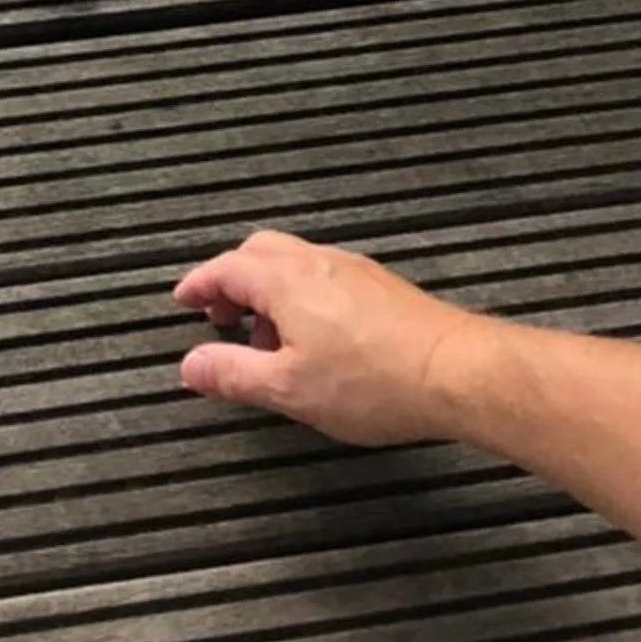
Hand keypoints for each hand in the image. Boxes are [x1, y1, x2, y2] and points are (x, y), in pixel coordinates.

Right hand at [173, 228, 484, 447]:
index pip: (225, 268)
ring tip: (270, 342)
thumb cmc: (372, 380)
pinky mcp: (380, 286)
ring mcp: (352, 269)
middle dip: (233, 281)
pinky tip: (315, 340)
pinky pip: (325, 276)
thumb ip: (233, 374)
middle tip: (222, 318)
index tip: (184, 301)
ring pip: (294, 264)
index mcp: (284, 279)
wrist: (456, 372)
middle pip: (259, 253)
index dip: (199, 285)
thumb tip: (190, 365)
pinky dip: (302, 296)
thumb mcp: (289, 388)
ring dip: (269, 291)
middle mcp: (316, 262)